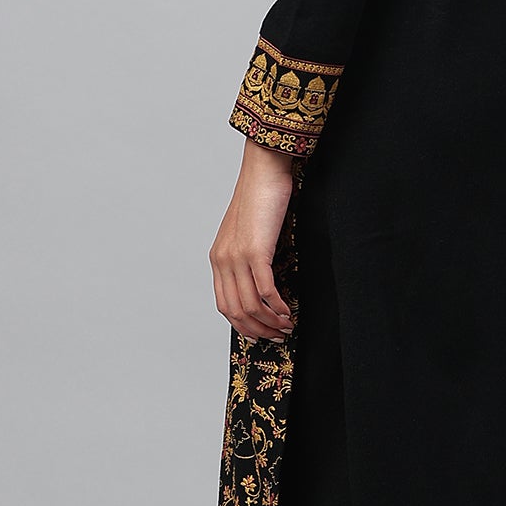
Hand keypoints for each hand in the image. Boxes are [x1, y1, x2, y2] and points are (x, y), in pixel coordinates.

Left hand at [210, 140, 297, 341]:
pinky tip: (287, 311)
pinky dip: (277, 306)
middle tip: (278, 335)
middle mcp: (222, 260)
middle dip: (258, 329)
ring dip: (270, 321)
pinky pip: (265, 290)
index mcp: (218, 257)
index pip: (224, 304)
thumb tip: (264, 283)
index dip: (242, 324)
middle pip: (235, 310)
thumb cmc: (261, 198)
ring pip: (250, 305)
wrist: (263, 170)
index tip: (260, 333)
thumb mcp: (249, 232)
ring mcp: (237, 256)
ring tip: (286, 326)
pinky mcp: (256, 251)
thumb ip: (249, 256)